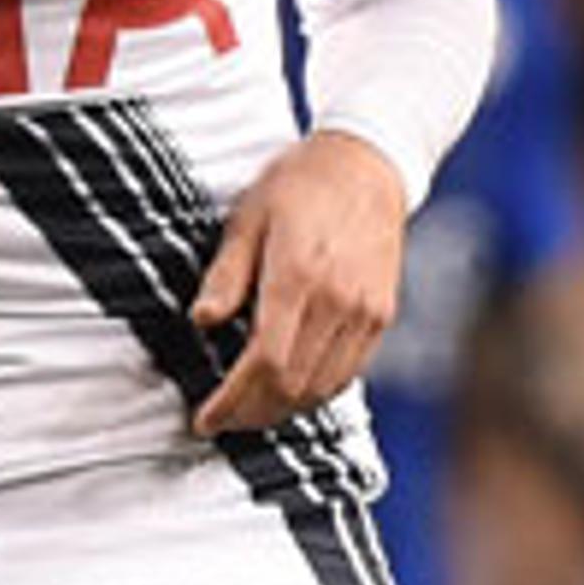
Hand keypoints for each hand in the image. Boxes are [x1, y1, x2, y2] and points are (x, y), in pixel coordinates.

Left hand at [192, 130, 406, 433]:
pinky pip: (348, 374)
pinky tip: (289, 390)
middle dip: (251, 414)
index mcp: (298, 275)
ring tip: (249, 411)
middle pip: (293, 386)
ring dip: (282, 410)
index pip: (264, 365)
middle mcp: (338, 301)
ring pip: (322, 388)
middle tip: (221, 420)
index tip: (204, 418)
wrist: (367, 164)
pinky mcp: (381, 316)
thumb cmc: (299, 185)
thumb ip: (226, 274)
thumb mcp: (248, 218)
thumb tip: (202, 321)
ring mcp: (366, 312)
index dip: (232, 402)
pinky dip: (315, 393)